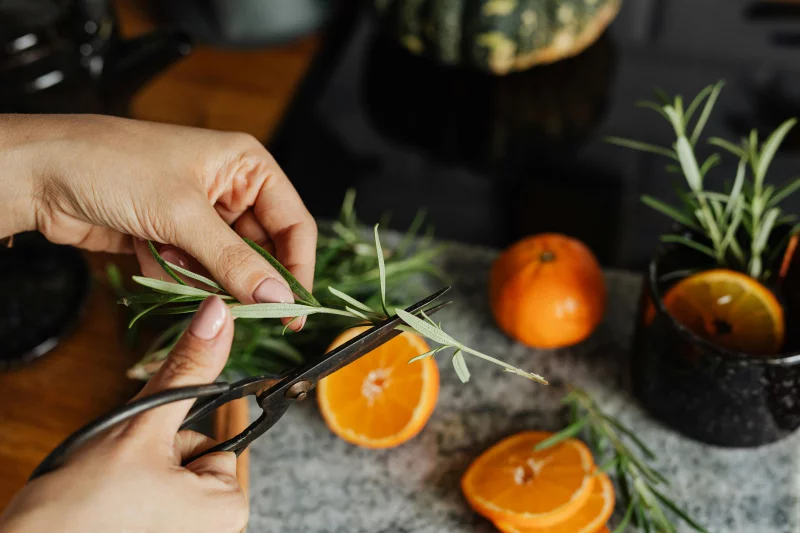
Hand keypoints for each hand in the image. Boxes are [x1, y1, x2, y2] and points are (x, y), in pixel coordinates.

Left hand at [0, 114, 316, 327]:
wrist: (42, 173)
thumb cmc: (114, 165)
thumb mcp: (183, 214)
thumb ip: (235, 262)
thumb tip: (278, 297)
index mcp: (247, 166)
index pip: (293, 225)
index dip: (296, 269)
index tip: (292, 310)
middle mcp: (231, 189)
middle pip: (261, 252)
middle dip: (238, 277)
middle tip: (232, 304)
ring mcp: (201, 215)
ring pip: (225, 268)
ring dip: (198, 274)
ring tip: (165, 252)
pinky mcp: (175, 237)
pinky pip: (195, 272)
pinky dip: (174, 273)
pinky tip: (147, 251)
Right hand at [0, 296, 247, 532]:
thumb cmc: (78, 509)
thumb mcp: (141, 426)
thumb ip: (186, 369)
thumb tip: (218, 314)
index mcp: (228, 508)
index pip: (214, 443)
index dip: (172, 439)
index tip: (141, 456)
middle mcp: (217, 531)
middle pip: (191, 461)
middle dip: (154, 459)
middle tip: (119, 478)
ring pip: (167, 480)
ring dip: (137, 478)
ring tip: (108, 498)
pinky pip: (151, 505)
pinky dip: (128, 501)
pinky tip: (105, 513)